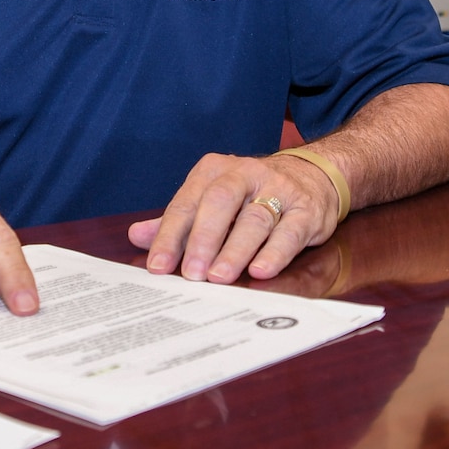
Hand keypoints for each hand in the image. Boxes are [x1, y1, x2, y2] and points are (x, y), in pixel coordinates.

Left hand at [129, 153, 340, 283]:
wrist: (311, 174)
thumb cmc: (251, 194)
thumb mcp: (212, 199)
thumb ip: (178, 219)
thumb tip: (137, 236)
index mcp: (214, 171)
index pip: (186, 203)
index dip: (169, 236)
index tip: (157, 266)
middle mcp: (245, 174)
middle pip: (219, 203)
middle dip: (203, 239)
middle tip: (191, 273)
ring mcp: (278, 190)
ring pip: (255, 219)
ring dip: (235, 250)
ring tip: (219, 277)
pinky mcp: (306, 209)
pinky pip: (289, 231)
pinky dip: (274, 252)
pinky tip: (260, 271)